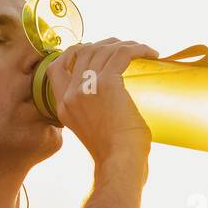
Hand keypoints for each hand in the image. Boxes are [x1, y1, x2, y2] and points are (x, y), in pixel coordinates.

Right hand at [46, 38, 158, 164]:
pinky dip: (138, 49)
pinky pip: (122, 54)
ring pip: (103, 50)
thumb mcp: (92, 132)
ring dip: (124, 45)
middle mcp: (71, 94)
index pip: (55, 68)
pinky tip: (151, 53)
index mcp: (63, 106)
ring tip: (142, 50)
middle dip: (104, 44)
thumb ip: (92, 115)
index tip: (92, 50)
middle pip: (83, 52)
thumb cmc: (115, 155)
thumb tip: (113, 106)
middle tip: (125, 48)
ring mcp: (87, 87)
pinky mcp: (107, 84)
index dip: (72, 53)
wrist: (120, 163)